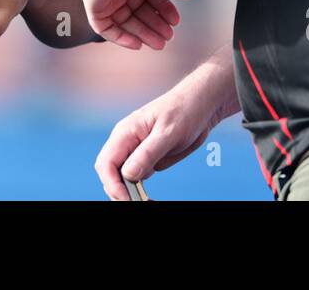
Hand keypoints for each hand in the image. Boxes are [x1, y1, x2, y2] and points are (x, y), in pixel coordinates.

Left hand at [81, 0, 194, 50]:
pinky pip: (106, 28)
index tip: (175, 21)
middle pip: (140, 12)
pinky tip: (137, 44)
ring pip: (126, 22)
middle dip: (154, 26)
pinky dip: (120, 37)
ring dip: (142, 34)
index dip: (164, 10)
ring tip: (158, 43)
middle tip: (168, 37)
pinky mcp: (95, 7)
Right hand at [95, 80, 220, 199]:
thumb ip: (148, 153)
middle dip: (119, 191)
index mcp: (125, 132)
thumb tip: (128, 175)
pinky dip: (139, 191)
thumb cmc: (185, 111)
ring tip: (147, 202)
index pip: (106, 163)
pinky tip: (150, 198)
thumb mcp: (168, 133)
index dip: (112, 184)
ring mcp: (136, 150)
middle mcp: (126, 142)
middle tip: (137, 203)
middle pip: (110, 173)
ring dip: (129, 193)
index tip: (128, 199)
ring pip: (122, 177)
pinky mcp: (147, 157)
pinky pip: (137, 177)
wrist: (202, 105)